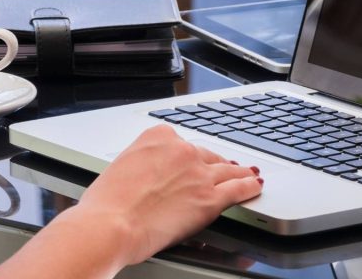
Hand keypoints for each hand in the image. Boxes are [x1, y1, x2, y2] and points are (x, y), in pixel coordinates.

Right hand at [74, 125, 262, 265]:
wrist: (111, 224)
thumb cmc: (107, 203)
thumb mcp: (121, 167)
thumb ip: (142, 165)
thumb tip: (148, 175)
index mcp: (157, 136)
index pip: (182, 143)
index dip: (188, 157)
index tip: (190, 163)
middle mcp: (181, 149)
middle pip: (206, 156)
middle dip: (213, 165)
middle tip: (221, 169)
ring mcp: (199, 173)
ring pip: (226, 171)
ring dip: (238, 173)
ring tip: (247, 174)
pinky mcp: (210, 198)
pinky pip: (238, 189)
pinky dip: (249, 187)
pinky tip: (254, 186)